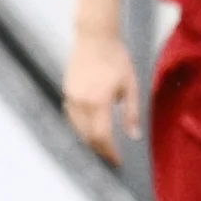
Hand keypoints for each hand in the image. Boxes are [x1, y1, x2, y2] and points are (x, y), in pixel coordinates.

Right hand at [63, 30, 139, 163]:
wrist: (95, 38)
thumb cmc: (117, 59)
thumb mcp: (131, 86)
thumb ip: (132, 113)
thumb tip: (134, 136)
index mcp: (98, 102)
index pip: (102, 136)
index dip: (109, 152)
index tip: (118, 161)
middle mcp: (81, 103)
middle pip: (87, 136)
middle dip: (100, 149)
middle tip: (112, 157)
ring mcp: (70, 98)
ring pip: (77, 129)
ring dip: (89, 140)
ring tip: (103, 146)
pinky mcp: (66, 92)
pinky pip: (72, 118)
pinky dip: (81, 128)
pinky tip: (91, 130)